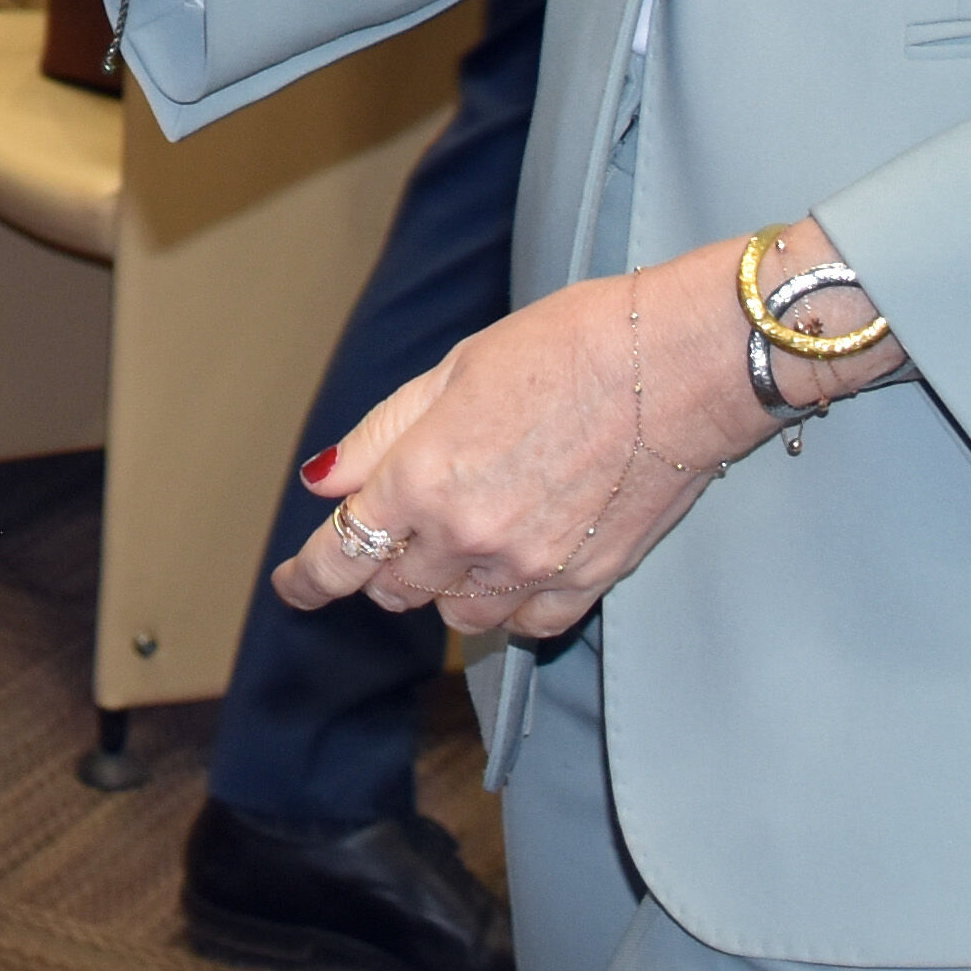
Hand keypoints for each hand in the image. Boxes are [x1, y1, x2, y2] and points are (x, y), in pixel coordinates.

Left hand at [278, 229, 897, 643]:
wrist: (678, 364)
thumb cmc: (569, 345)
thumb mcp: (453, 371)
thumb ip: (381, 437)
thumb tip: (324, 483)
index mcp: (422, 476)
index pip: (341, 555)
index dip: (307, 578)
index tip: (293, 586)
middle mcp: (466, 536)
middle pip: (395, 589)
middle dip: (386, 563)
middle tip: (406, 527)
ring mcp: (528, 569)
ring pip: (457, 617)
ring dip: (447, 588)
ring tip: (471, 536)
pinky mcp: (585, 585)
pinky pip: (525, 625)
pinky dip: (510, 605)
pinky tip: (518, 564)